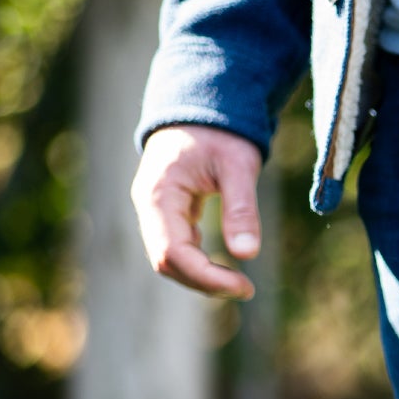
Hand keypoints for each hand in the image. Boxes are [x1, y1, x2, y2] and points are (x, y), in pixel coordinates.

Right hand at [131, 124, 263, 300]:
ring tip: (240, 285)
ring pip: (171, 260)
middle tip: (247, 289)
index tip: (244, 287)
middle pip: (167, 263)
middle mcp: (149, 207)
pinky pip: (178, 249)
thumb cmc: (220, 132)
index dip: (206, 277)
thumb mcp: (238, 165)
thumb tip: (248, 255)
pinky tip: (227, 269)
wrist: (202, 109)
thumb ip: (242, 208)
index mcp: (158, 195)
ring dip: (202, 277)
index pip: (172, 253)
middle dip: (205, 282)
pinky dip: (201, 264)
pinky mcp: (168, 216)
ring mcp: (156, 213)